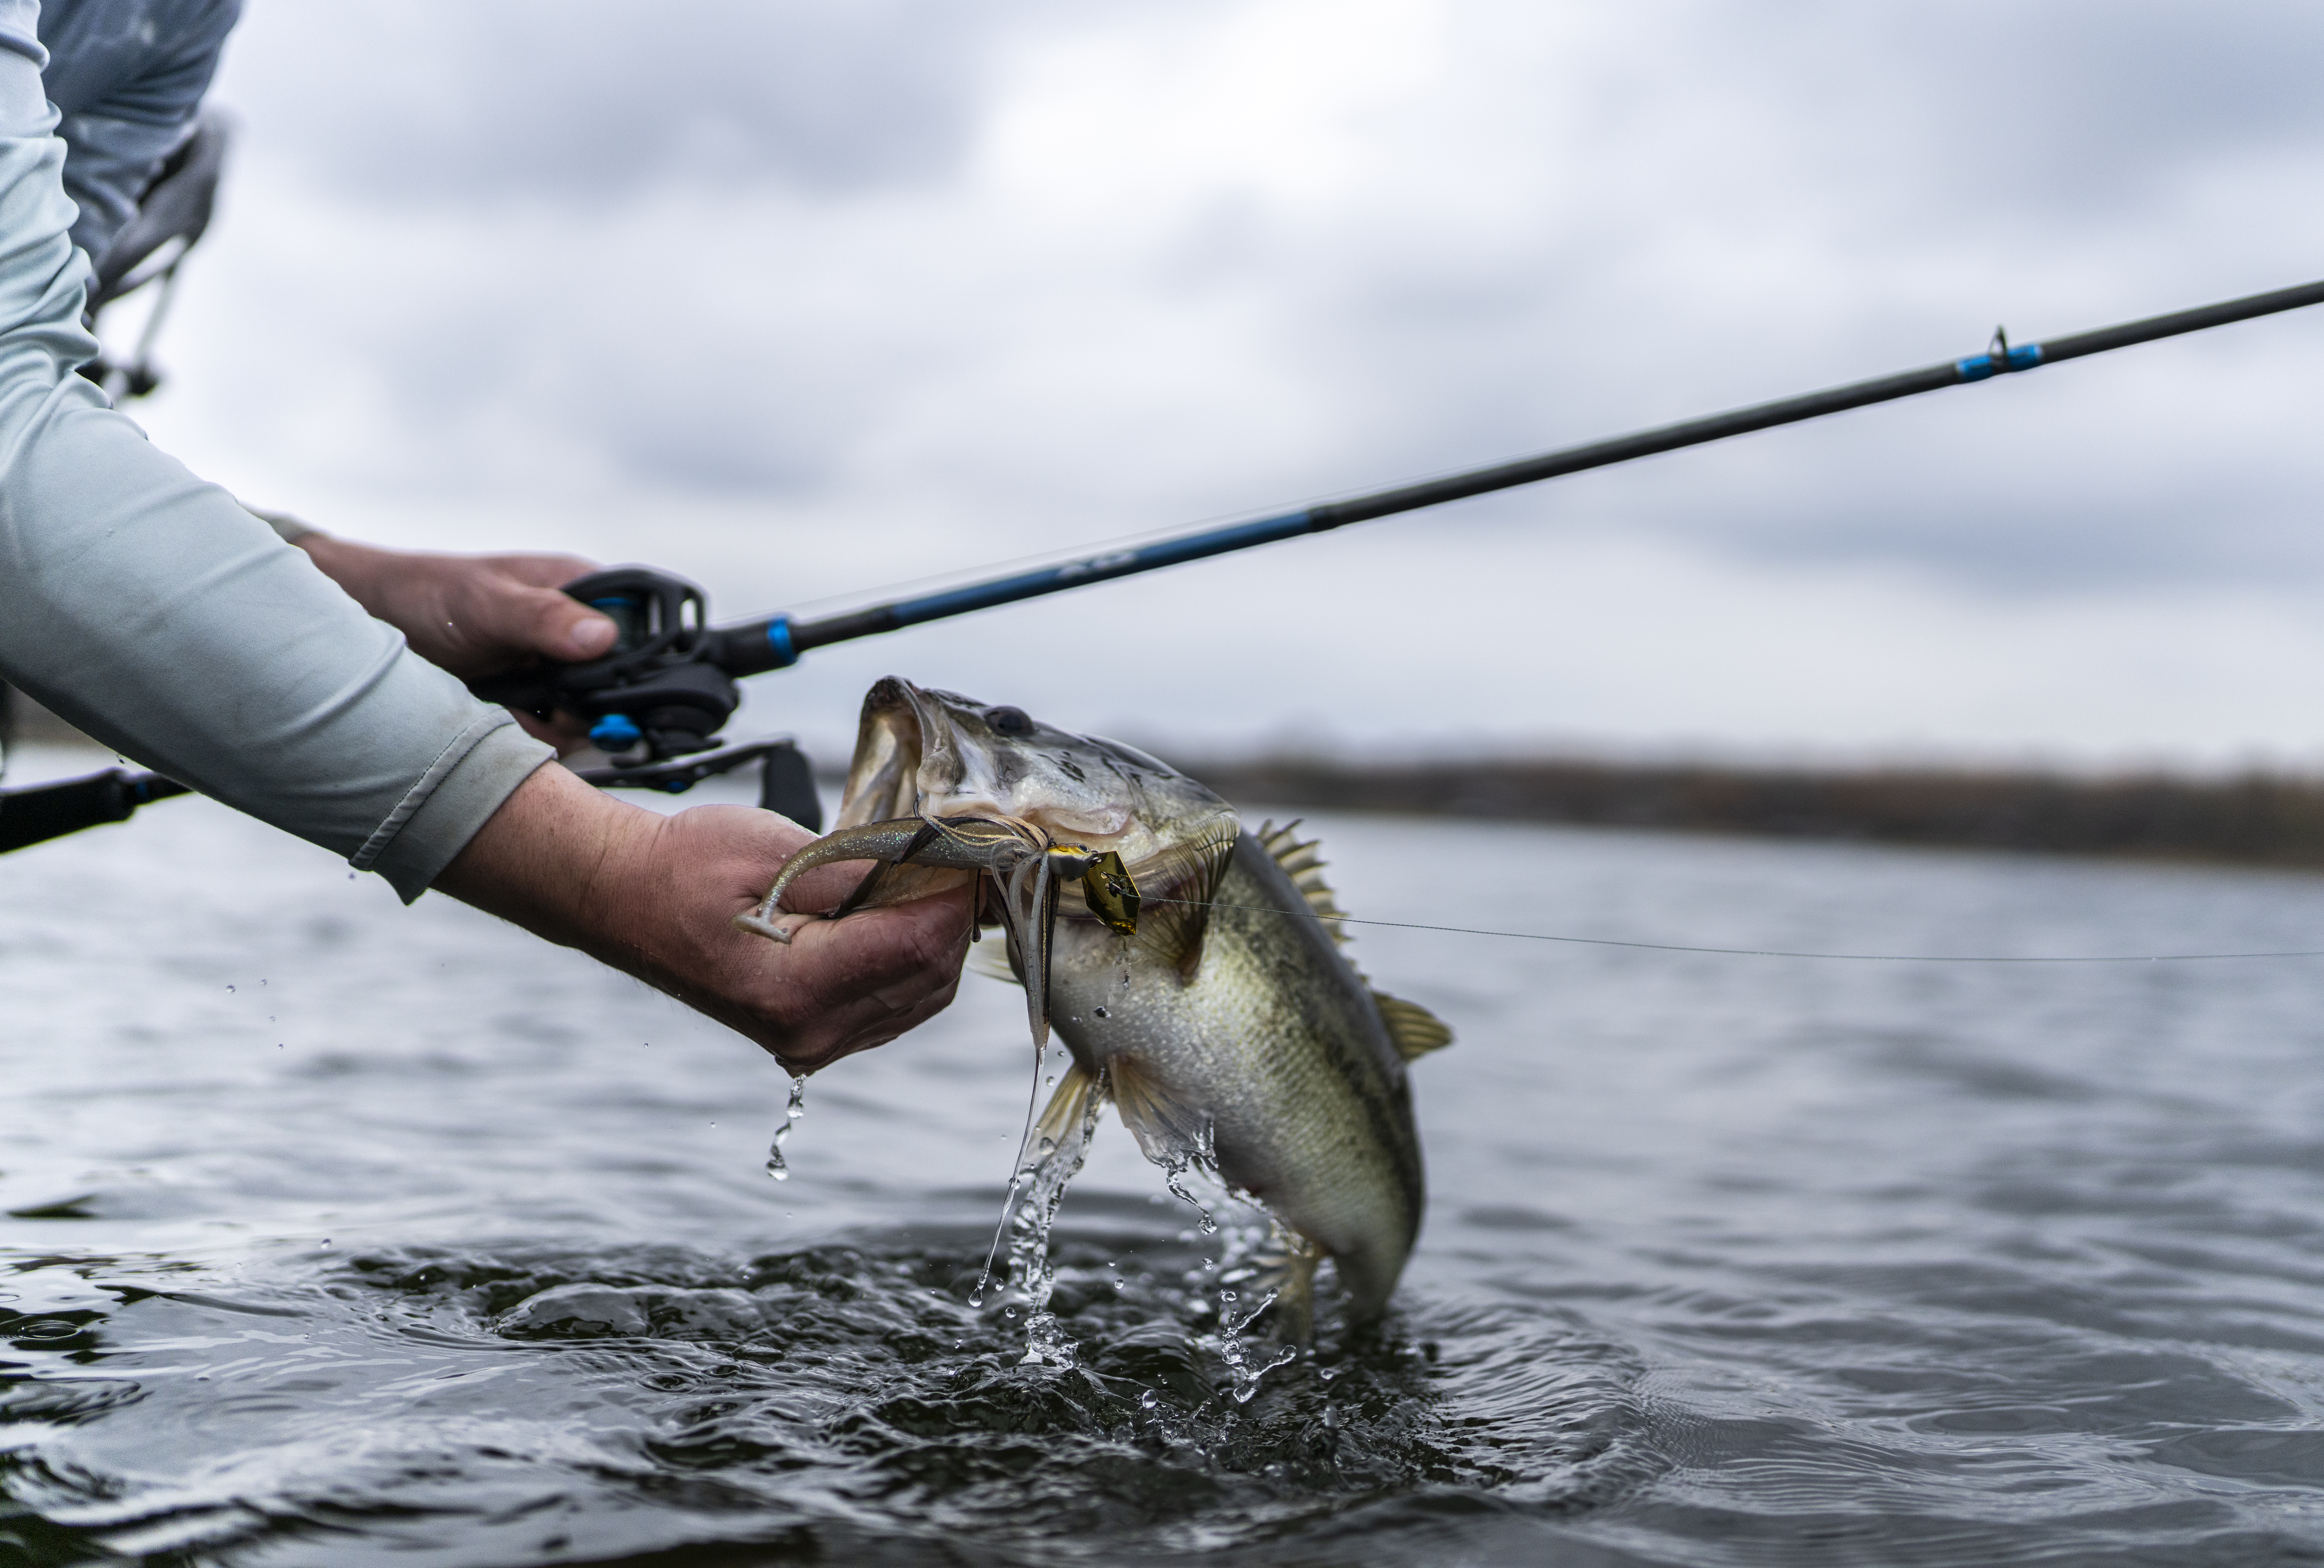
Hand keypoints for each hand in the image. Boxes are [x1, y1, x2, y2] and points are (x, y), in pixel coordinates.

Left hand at [292, 535, 616, 749]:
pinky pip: (557, 737)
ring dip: (559, 729)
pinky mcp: (535, 707)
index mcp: (585, 594)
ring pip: (593, 719)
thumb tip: (603, 637)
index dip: (642, 669)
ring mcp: (559, 674)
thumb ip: (543, 618)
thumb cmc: (427, 595)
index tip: (615, 696)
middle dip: (595, 710)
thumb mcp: (484, 603)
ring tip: (516, 713)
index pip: (644, 633)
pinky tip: (507, 725)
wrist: (369, 629)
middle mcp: (580, 636)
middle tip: (555, 714)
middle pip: (625, 687)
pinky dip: (536, 741)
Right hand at [435, 764, 972, 1073]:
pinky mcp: (813, 1033)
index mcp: (794, 989)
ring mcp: (810, 1040)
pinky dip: (911, 961)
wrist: (623, 897)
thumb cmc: (684, 865)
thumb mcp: (776, 851)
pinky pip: (893, 1004)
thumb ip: (861, 870)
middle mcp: (808, 1030)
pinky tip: (904, 915)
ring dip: (936, 938)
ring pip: (920, 994)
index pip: (916, 946)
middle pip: (928, 975)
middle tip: (958, 858)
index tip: (970, 851)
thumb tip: (935, 867)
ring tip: (932, 880)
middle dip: (953, 915)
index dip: (954, 895)